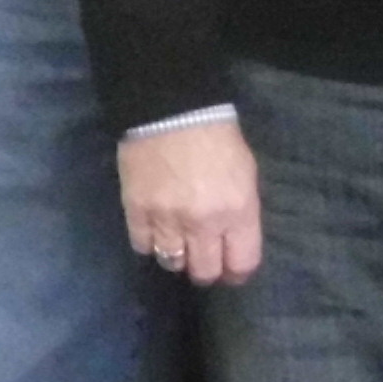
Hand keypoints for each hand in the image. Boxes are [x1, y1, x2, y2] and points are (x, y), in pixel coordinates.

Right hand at [121, 118, 263, 283]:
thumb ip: (240, 213)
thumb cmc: (217, 138)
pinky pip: (143, 246)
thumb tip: (232, 242)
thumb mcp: (246, 175)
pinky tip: (155, 228)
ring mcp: (167, 219)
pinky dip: (150, 242)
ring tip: (178, 241)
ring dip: (177, 256)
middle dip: (206, 268)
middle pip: (205, 272)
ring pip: (172, 263)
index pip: (242, 264)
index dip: (237, 272)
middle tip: (203, 257)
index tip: (231, 269)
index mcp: (238, 211)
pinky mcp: (137, 211)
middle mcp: (204, 223)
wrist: (171, 109)